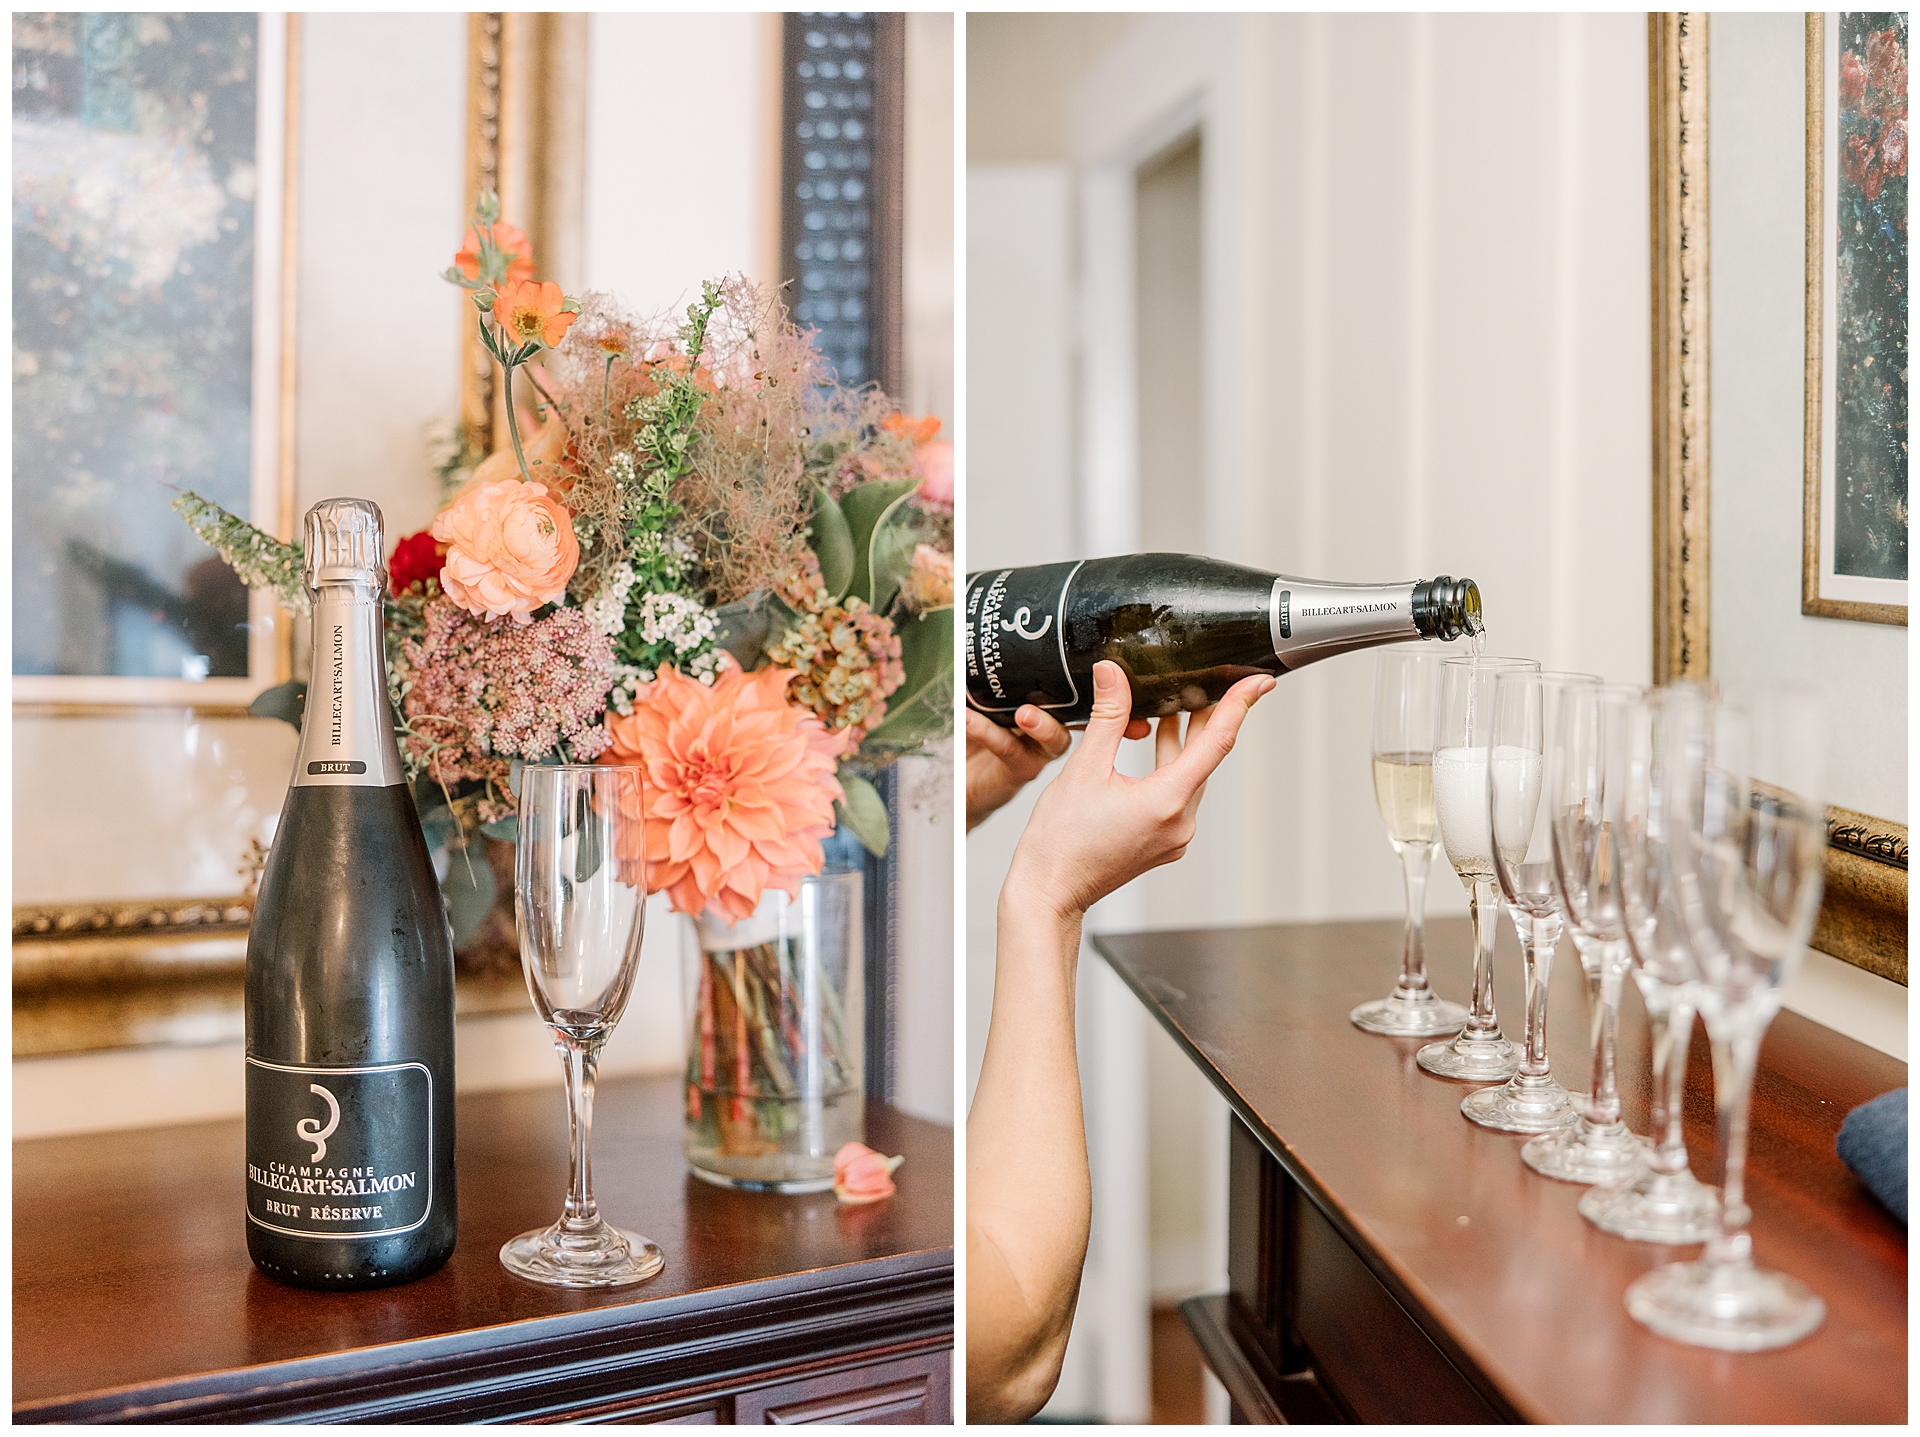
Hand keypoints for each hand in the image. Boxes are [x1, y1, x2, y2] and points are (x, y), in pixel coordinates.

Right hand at [1002, 661, 1273, 919]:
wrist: (1050, 890)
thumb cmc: (1060, 842)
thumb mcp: (1084, 769)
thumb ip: (1108, 718)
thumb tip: (1114, 674)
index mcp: (1168, 801)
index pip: (1217, 742)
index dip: (1238, 706)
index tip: (1258, 683)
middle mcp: (1181, 822)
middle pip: (1205, 758)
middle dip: (1205, 718)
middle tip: (1213, 680)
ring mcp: (1175, 837)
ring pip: (1190, 776)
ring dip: (1182, 742)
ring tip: (1173, 705)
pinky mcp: (1164, 843)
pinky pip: (1178, 796)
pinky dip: (1170, 768)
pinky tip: (1153, 747)